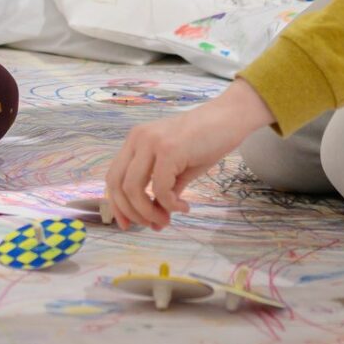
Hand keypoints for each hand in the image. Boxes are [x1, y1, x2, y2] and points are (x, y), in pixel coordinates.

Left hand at [104, 79, 275, 231]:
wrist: (229, 118)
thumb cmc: (205, 142)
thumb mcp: (178, 169)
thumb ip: (162, 193)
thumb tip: (156, 224)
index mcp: (135, 140)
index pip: (113, 176)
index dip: (117, 205)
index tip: (127, 225)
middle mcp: (138, 138)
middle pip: (118, 185)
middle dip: (132, 212)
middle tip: (153, 225)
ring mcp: (152, 142)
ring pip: (133, 189)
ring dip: (148, 212)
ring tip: (167, 219)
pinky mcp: (169, 149)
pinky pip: (160, 188)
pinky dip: (169, 205)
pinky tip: (183, 207)